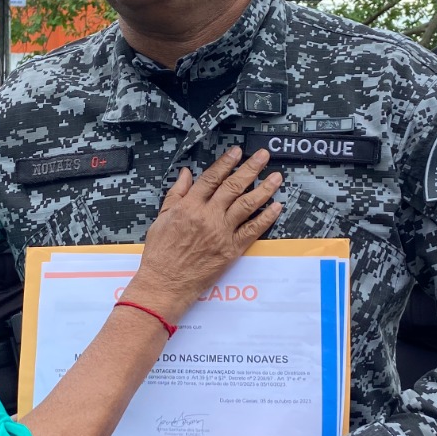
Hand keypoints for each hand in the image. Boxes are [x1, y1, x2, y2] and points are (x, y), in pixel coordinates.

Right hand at [127, 148, 282, 319]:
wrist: (165, 283)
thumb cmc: (160, 254)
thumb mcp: (161, 218)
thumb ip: (176, 194)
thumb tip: (186, 174)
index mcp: (189, 206)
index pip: (211, 178)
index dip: (226, 162)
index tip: (237, 152)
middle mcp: (208, 216)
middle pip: (233, 186)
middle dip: (251, 168)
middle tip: (263, 156)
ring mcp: (221, 233)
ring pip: (247, 205)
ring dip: (264, 189)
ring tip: (276, 177)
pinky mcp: (231, 250)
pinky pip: (253, 230)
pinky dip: (266, 218)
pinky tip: (276, 207)